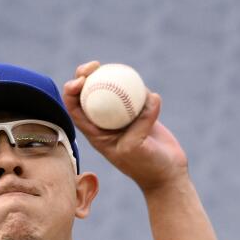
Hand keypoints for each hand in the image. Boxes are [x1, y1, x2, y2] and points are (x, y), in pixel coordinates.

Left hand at [62, 61, 189, 191]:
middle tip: (95, 65)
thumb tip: (149, 96)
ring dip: (116, 77)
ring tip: (123, 72)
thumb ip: (139, 123)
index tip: (81, 80)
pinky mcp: (141, 113)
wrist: (167, 173)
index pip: (74, 108)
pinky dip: (143, 91)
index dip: (71, 90)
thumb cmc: (146, 166)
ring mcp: (123, 116)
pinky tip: (149, 94)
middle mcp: (106, 122)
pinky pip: (139, 94)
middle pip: (90, 92)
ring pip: (114, 89)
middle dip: (86, 74)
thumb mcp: (134, 148)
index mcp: (94, 132)